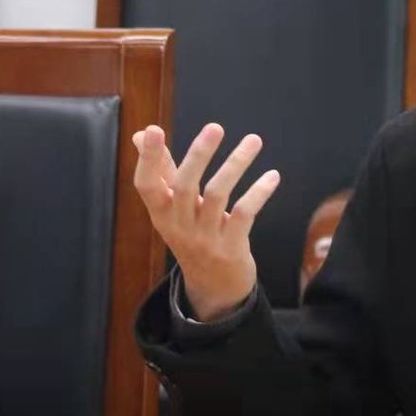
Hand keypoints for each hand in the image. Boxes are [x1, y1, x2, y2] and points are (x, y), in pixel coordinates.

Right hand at [131, 123, 279, 320]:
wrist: (214, 287)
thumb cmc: (193, 235)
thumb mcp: (173, 208)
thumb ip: (162, 171)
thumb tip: (142, 133)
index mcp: (160, 213)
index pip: (145, 185)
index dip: (148, 158)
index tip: (153, 129)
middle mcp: (178, 225)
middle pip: (184, 186)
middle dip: (199, 155)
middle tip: (215, 127)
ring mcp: (204, 238)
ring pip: (217, 195)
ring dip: (236, 165)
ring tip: (254, 140)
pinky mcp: (230, 247)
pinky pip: (244, 215)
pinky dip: (258, 193)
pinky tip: (272, 176)